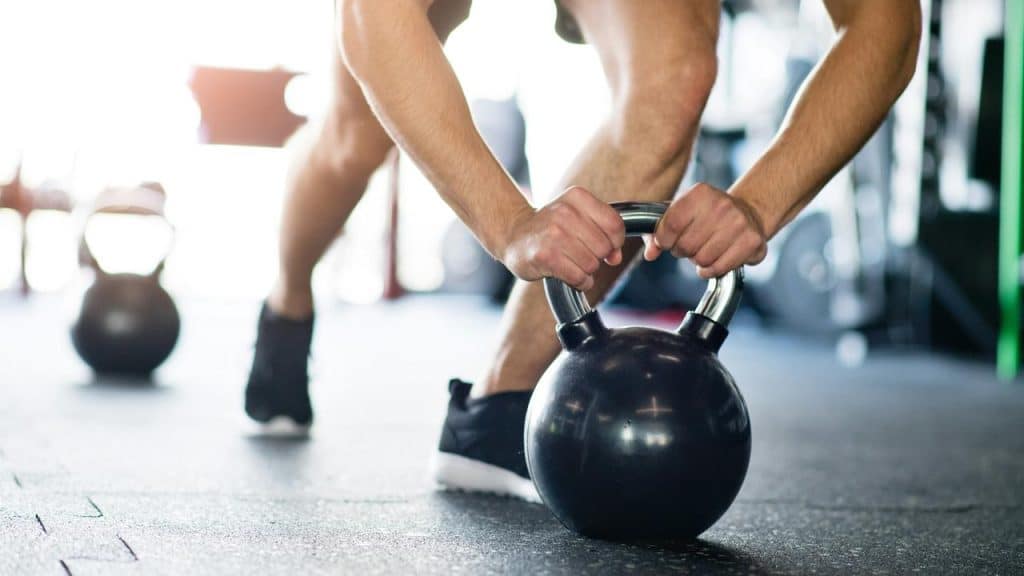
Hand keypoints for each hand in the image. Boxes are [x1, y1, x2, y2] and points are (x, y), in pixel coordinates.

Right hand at [500, 186, 625, 291]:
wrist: (514, 235)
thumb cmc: (550, 227)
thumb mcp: (578, 217)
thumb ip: (604, 232)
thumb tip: (616, 258)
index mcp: (576, 197)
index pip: (614, 224)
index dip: (615, 242)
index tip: (606, 246)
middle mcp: (564, 211)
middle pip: (604, 247)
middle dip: (597, 257)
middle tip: (580, 254)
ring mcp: (553, 234)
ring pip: (592, 264)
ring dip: (586, 270)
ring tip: (571, 262)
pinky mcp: (545, 256)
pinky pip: (578, 277)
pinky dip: (579, 282)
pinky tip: (568, 274)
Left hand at [643, 183, 767, 278]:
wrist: (749, 212)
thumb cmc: (707, 215)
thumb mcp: (680, 213)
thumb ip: (657, 232)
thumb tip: (650, 253)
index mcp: (700, 193)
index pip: (669, 226)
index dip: (664, 240)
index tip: (668, 241)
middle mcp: (721, 205)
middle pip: (685, 246)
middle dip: (683, 251)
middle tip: (691, 244)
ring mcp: (739, 223)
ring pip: (702, 260)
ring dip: (698, 261)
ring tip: (706, 249)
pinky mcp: (752, 242)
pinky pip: (719, 269)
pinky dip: (712, 270)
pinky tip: (716, 258)